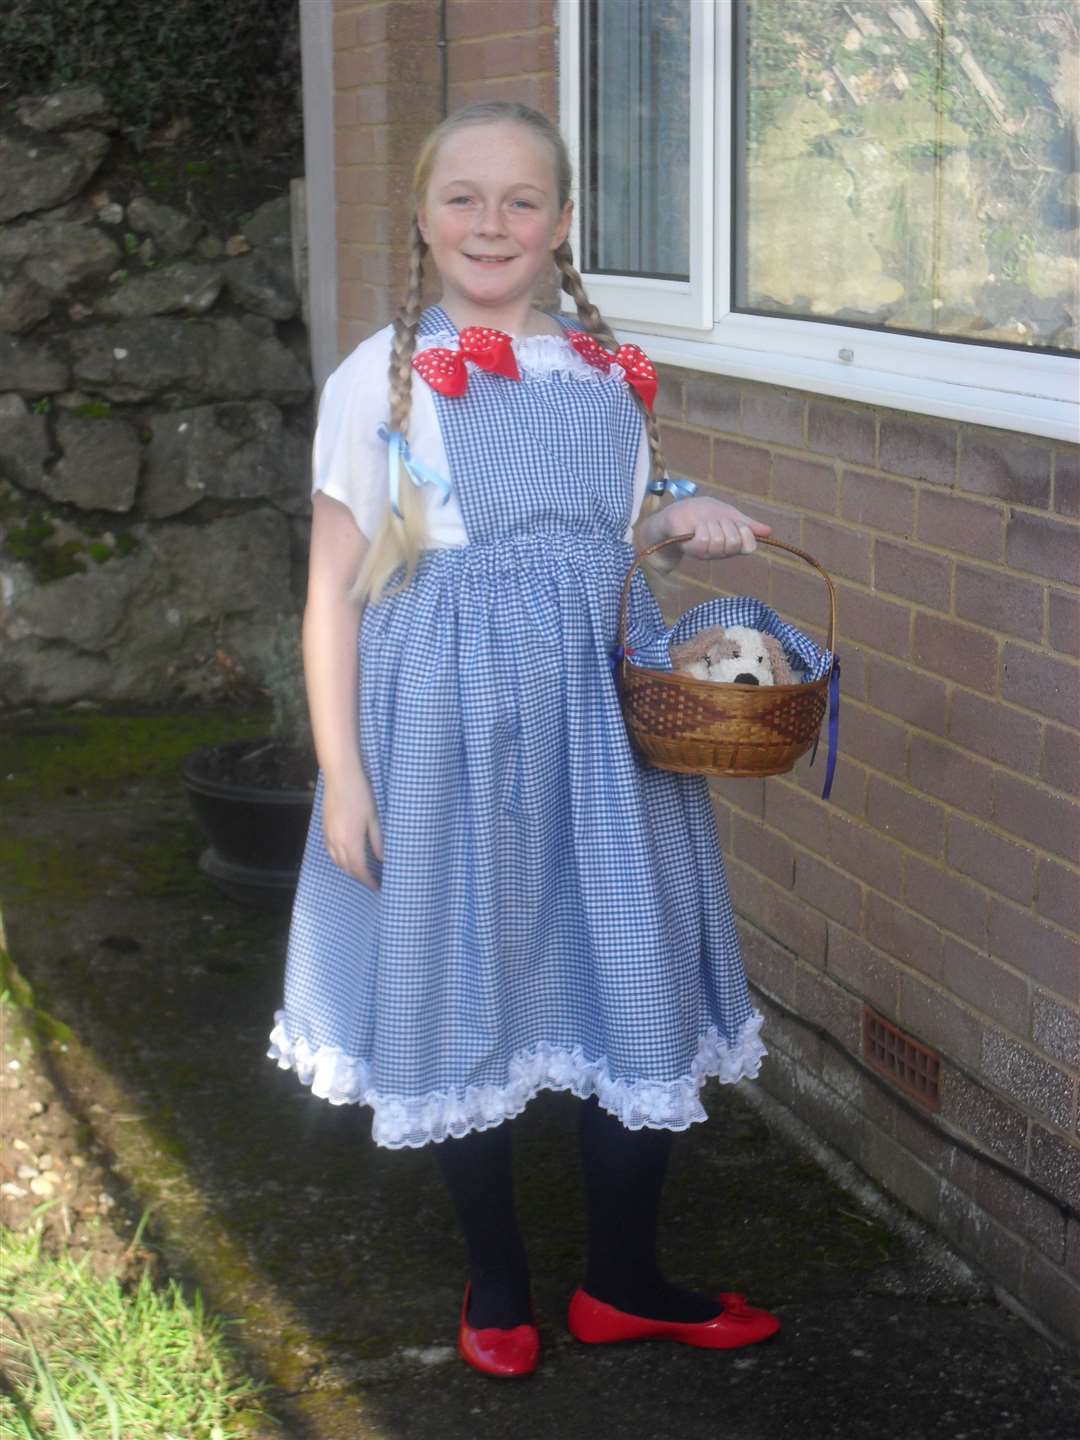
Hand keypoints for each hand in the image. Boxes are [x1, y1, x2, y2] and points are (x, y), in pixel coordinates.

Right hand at [322, 769, 382, 889]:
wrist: (340, 778)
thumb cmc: (361, 795)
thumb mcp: (374, 819)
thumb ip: (377, 841)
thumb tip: (382, 859)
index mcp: (351, 842)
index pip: (359, 869)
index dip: (368, 881)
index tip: (376, 887)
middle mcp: (337, 842)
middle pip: (346, 868)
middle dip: (358, 877)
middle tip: (371, 880)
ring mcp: (328, 835)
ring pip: (336, 861)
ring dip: (347, 869)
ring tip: (360, 871)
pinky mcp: (324, 828)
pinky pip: (330, 851)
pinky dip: (338, 859)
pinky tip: (346, 855)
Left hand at [662, 496, 770, 558]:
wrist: (676, 513)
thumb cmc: (701, 513)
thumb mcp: (727, 513)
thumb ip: (746, 523)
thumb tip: (769, 531)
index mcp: (734, 543)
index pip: (750, 547)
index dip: (745, 532)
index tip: (736, 522)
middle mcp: (723, 552)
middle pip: (734, 541)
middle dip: (724, 523)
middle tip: (714, 521)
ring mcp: (708, 554)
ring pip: (719, 540)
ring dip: (711, 524)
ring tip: (703, 523)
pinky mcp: (693, 551)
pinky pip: (705, 540)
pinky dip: (700, 528)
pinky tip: (695, 527)